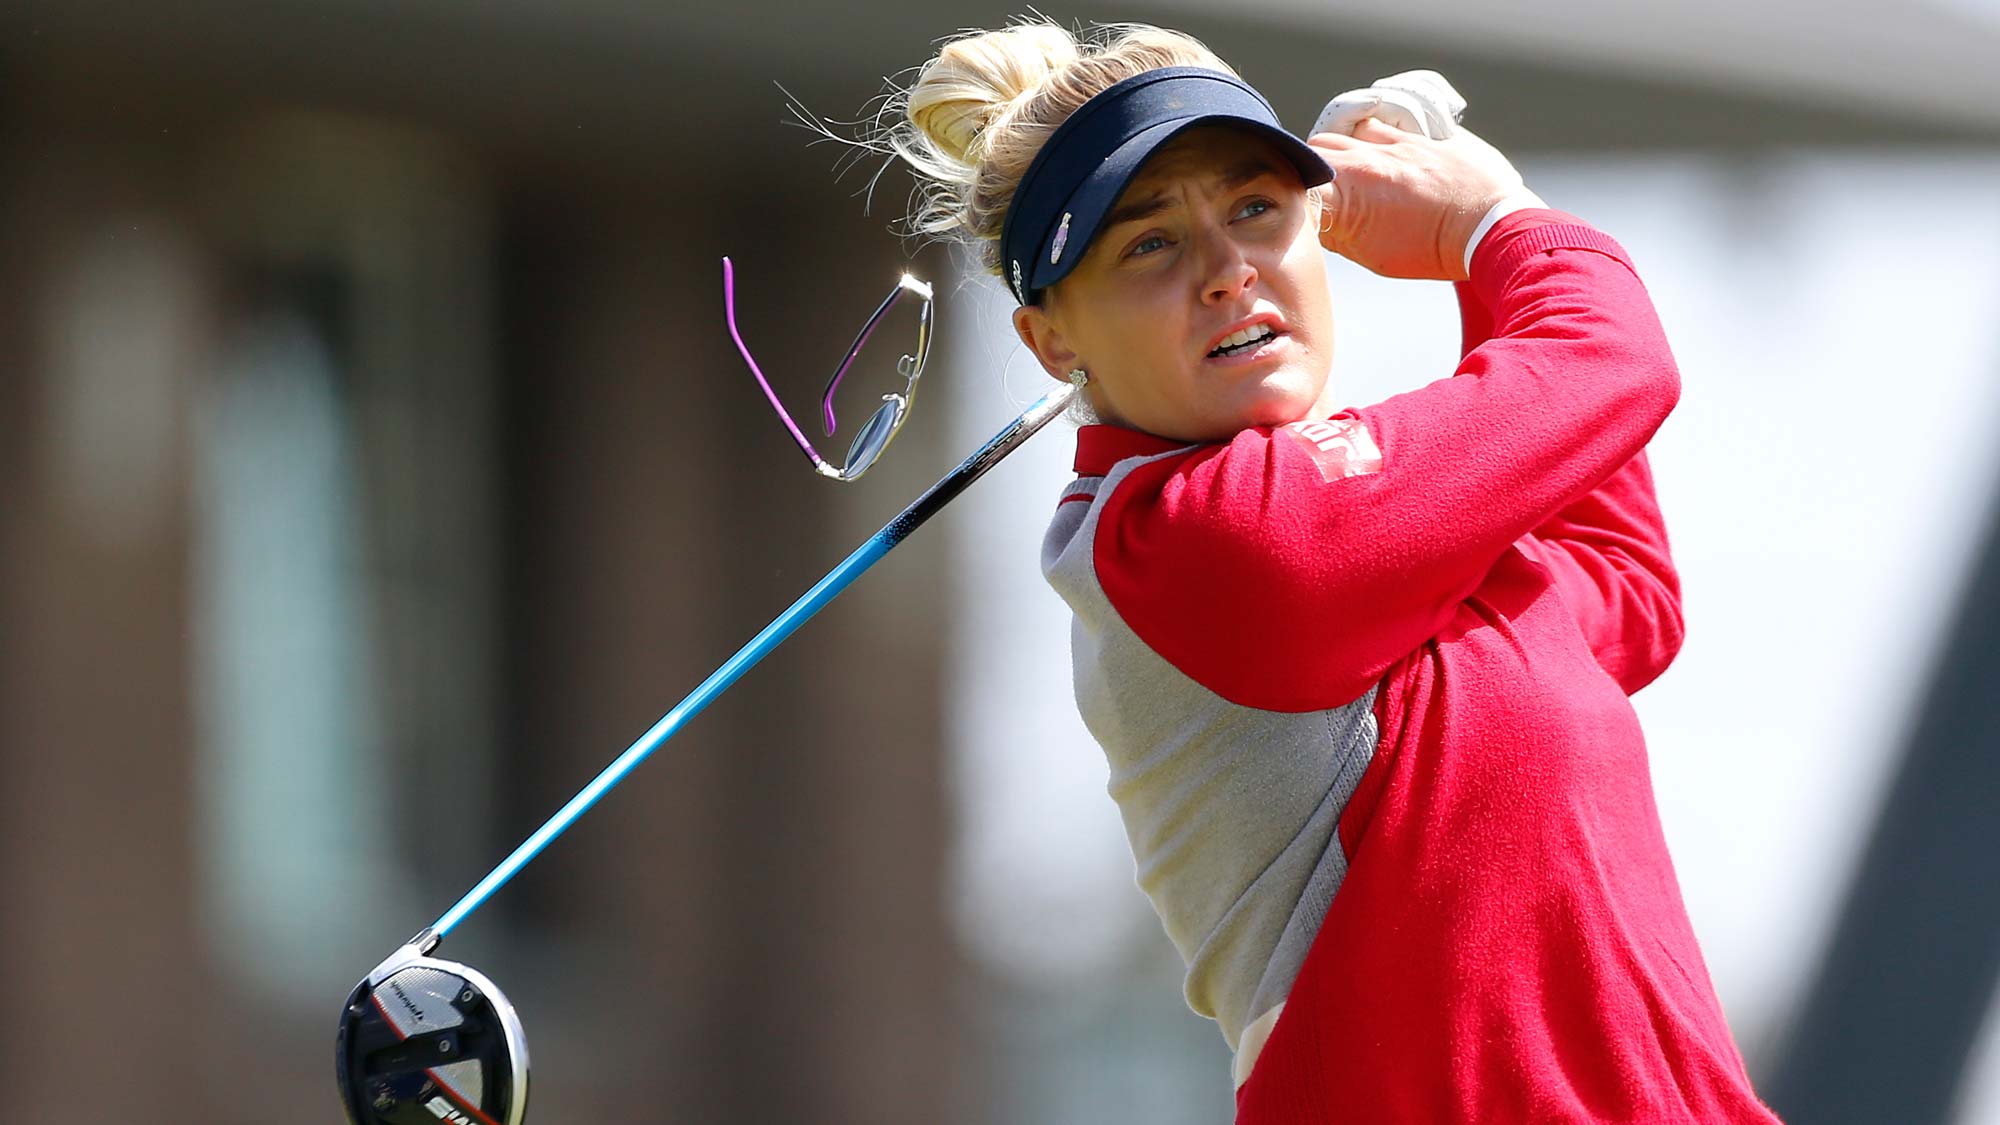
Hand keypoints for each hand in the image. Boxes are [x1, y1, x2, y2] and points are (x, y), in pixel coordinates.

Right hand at [1308, 117, 1526, 280]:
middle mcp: (1365, 160)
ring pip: (1347, 129)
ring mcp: (1394, 142)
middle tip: (1322, 188)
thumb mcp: (1374, 256)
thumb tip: (1320, 224)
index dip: (1293, 196)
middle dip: (1313, 168)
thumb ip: (1339, 234)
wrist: (1491, 227)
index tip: (1300, 209)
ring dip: (1343, 147)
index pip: (1298, 185)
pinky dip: (1374, 137)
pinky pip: (1384, 121)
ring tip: (1352, 167)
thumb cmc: (1433, 250)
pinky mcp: (1420, 132)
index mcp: (1348, 193)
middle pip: (1316, 150)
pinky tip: (1381, 152)